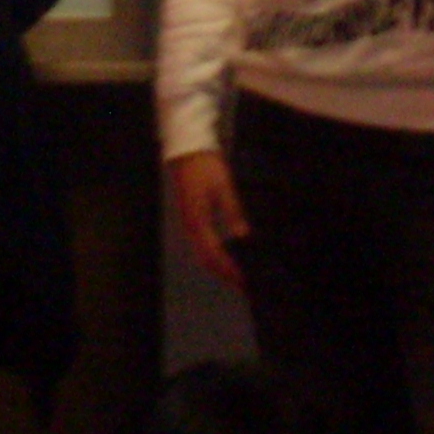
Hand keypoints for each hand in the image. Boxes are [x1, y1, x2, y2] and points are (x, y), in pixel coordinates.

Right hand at [168, 150, 248, 291]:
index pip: (214, 253)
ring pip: (202, 252)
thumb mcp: (225, 188)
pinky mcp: (190, 216)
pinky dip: (214, 255)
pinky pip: (201, 244)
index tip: (246, 281)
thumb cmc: (206, 166)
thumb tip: (244, 238)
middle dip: (225, 273)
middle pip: (205, 258)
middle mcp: (190, 225)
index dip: (230, 269)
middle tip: (245, 286)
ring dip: (219, 266)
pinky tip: (227, 256)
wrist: (186, 148)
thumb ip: (233, 213)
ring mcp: (188, 221)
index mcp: (198, 219)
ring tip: (238, 275)